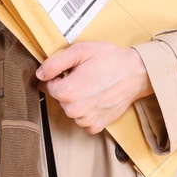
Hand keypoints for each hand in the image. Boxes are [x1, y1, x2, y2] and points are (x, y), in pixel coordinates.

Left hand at [34, 41, 153, 134]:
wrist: (137, 72)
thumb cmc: (110, 59)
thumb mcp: (80, 51)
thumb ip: (55, 63)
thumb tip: (39, 74)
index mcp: (66, 91)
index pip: (46, 85)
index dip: (57, 76)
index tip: (71, 71)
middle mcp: (74, 110)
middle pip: (59, 98)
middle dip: (67, 87)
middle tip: (85, 76)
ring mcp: (86, 120)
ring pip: (70, 109)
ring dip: (77, 100)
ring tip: (94, 86)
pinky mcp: (97, 126)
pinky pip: (82, 120)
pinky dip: (87, 111)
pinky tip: (97, 98)